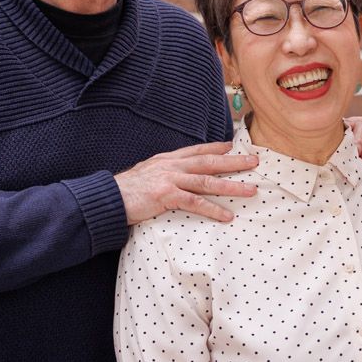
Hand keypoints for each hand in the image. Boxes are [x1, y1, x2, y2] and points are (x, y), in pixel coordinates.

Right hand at [115, 141, 257, 224]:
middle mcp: (171, 166)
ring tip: (251, 190)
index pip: (196, 151)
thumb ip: (162, 173)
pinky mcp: (166, 195)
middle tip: (254, 161)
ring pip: (207, 181)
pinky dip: (213, 209)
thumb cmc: (125, 190)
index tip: (232, 146)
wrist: (107, 197)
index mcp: (167, 159)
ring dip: (231, 186)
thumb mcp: (146, 173)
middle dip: (233, 161)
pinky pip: (195, 203)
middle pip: (209, 162)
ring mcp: (169, 179)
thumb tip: (174, 178)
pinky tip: (227, 216)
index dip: (215, 147)